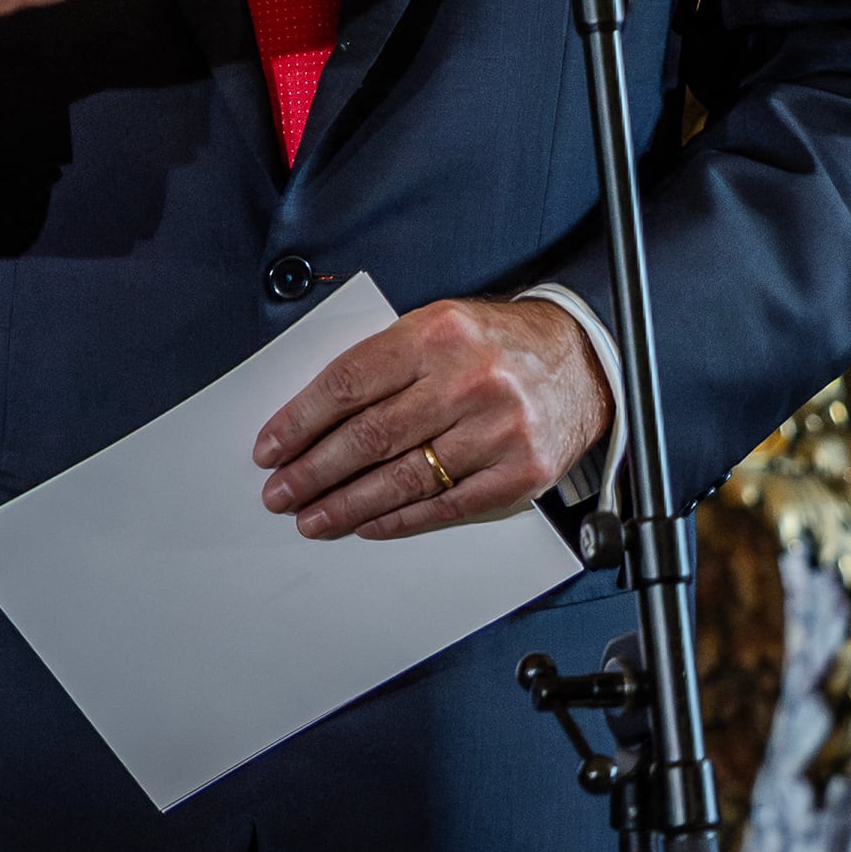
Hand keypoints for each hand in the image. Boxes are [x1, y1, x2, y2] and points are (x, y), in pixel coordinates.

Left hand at [253, 296, 613, 540]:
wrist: (581, 361)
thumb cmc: (492, 344)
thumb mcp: (433, 326)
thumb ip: (380, 364)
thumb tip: (310, 418)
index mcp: (434, 334)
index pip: (347, 384)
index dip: (299, 422)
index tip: (269, 448)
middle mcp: (468, 381)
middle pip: (370, 436)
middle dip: (314, 471)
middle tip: (280, 493)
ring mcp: (499, 430)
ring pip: (405, 478)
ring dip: (349, 505)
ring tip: (313, 518)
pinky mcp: (522, 472)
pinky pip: (448, 505)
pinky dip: (401, 520)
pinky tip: (368, 524)